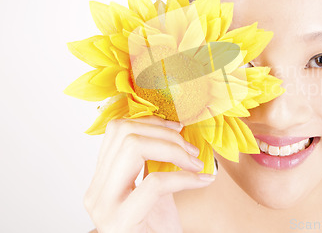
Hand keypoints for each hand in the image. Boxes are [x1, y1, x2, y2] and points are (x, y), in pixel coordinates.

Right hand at [83, 115, 214, 232]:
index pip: (117, 130)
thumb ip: (151, 163)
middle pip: (124, 133)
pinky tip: (203, 180)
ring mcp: (104, 206)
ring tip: (196, 162)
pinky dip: (185, 177)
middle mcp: (96, 190)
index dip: (152, 122)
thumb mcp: (153, 190)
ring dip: (174, 149)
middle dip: (166, 134)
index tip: (179, 129)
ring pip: (133, 147)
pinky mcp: (120, 221)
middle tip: (192, 149)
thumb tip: (171, 128)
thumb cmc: (157, 229)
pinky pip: (154, 182)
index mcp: (101, 179)